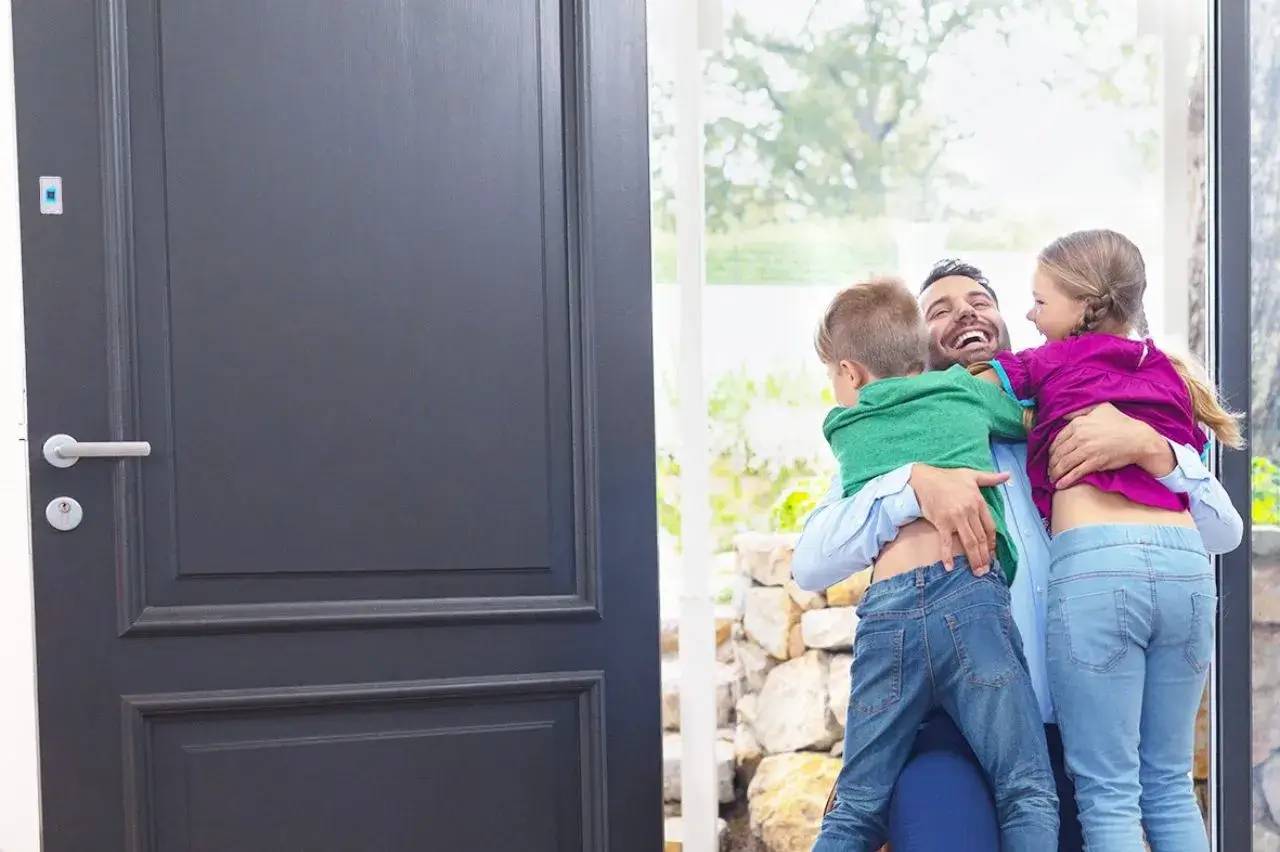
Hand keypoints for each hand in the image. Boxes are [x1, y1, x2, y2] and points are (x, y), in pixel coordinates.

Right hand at [909, 464, 1010, 573]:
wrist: (924, 479)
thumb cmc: (948, 477)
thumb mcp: (971, 475)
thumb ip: (991, 478)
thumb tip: (1008, 475)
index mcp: (978, 502)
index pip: (990, 527)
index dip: (992, 542)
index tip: (992, 553)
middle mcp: (969, 511)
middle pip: (981, 538)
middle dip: (985, 556)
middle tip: (987, 570)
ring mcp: (955, 518)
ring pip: (969, 542)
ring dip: (974, 559)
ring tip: (977, 572)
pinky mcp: (941, 523)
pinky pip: (946, 542)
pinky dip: (948, 556)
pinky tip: (950, 567)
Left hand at [1049, 403, 1174, 487]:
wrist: (1138, 438)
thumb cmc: (1120, 422)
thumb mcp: (1099, 408)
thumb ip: (1079, 411)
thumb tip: (1063, 415)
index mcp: (1078, 424)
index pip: (1057, 440)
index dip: (1052, 451)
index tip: (1050, 457)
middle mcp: (1080, 437)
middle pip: (1058, 453)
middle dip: (1051, 464)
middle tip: (1049, 470)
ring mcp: (1087, 451)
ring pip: (1064, 464)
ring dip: (1055, 473)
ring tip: (1052, 478)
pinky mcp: (1094, 463)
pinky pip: (1075, 473)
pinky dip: (1065, 480)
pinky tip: (1060, 485)